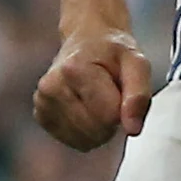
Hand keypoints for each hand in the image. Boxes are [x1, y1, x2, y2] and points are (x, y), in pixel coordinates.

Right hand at [33, 30, 153, 151]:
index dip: (123, 109)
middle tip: (110, 94)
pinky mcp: (41, 115)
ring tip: (98, 100)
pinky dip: (86, 132)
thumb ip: (139, 96)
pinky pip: (75, 141)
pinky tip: (85, 108)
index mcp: (74, 69)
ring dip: (100, 128)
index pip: (109, 116)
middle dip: (111, 120)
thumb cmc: (113, 53)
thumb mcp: (137, 64)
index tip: (120, 90)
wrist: (87, 39)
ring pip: (85, 140)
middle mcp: (51, 86)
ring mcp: (42, 102)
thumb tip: (133, 130)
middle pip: (96, 131)